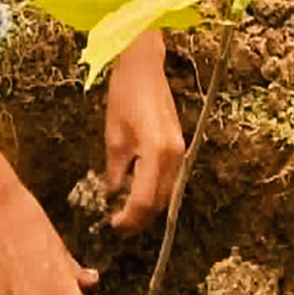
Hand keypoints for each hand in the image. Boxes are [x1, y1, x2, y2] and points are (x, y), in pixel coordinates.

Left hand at [105, 30, 184, 233]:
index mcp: (156, 153)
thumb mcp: (113, 138)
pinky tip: (137, 192)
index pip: (144, 200)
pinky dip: (155, 191)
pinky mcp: (180, 148)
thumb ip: (115, 172)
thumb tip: (114, 198)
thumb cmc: (124, 98)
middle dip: (139, 218)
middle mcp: (175, 157)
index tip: (112, 225)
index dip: (129, 219)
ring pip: (167, 194)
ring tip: (124, 211)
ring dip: (148, 207)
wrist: (144, 69)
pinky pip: (170, 180)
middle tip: (117, 224)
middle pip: (160, 203)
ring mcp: (181, 152)